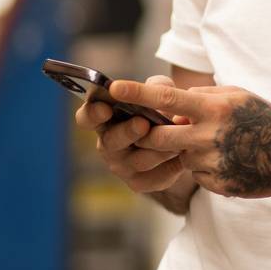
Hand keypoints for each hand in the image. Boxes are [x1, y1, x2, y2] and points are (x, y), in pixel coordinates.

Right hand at [74, 76, 186, 196]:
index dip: (92, 113)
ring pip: (138, 161)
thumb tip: (159, 89)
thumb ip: (159, 86)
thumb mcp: (161, 93)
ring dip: (157, 150)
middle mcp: (108, 143)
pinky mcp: (140, 182)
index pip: (87, 117)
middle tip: (143, 123)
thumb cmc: (161, 110)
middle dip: (128, 132)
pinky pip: (154, 178)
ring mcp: (121, 165)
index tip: (104, 108)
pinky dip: (170, 167)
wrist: (179, 140)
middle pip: (111, 141)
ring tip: (176, 141)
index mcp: (105, 118)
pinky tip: (183, 156)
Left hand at [108, 78, 270, 198]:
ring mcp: (210, 162)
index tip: (113, 87)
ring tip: (218, 146)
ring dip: (186, 151)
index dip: (137, 93)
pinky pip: (195, 174)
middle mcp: (208, 136)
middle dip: (147, 134)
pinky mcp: (215, 183)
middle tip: (148, 130)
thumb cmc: (263, 118)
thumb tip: (172, 103)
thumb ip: (201, 98)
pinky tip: (228, 161)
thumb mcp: (235, 96)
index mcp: (213, 109)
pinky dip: (203, 167)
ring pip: (178, 156)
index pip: (166, 99)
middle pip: (157, 137)